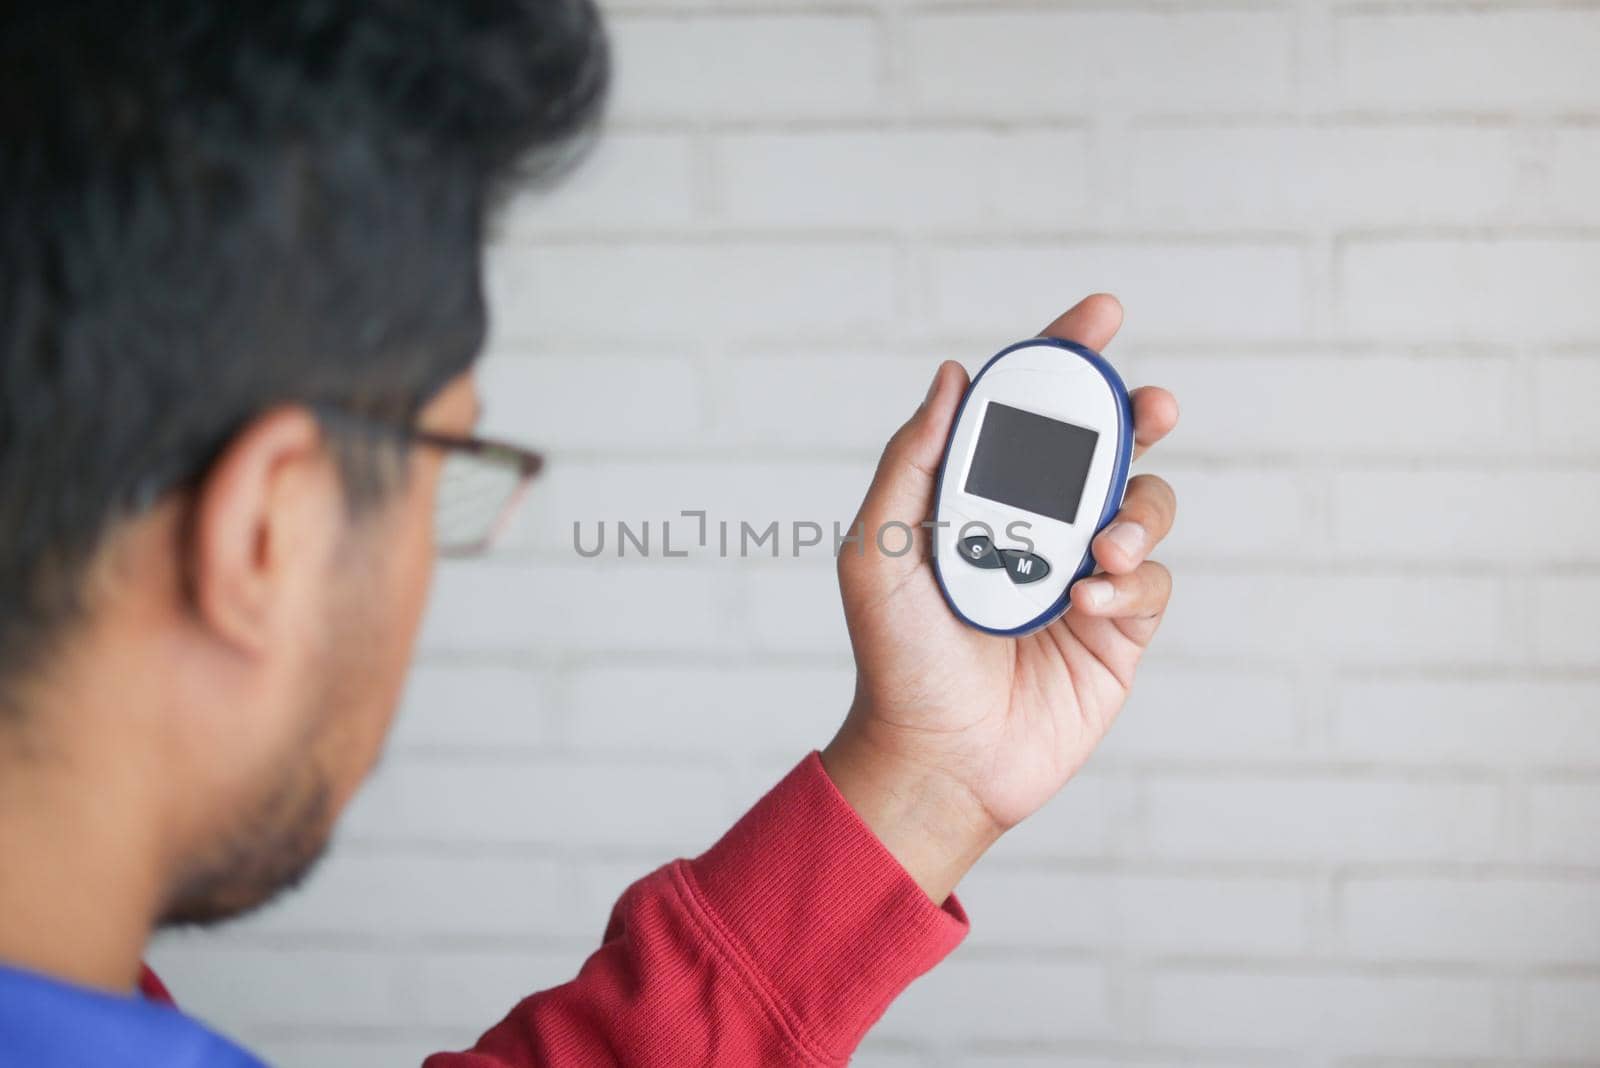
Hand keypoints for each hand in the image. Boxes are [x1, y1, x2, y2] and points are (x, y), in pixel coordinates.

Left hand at [822, 295, 1178, 901]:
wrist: (935, 759)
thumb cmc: (896, 659)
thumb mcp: (880, 549)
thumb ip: (913, 461)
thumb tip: (952, 377)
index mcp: (981, 499)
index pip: (1029, 413)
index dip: (1066, 359)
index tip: (1102, 316)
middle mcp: (1037, 528)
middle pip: (1106, 447)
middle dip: (1136, 415)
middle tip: (1150, 405)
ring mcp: (1084, 577)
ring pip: (1146, 508)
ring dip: (1137, 512)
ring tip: (1100, 550)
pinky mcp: (1119, 631)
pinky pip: (1151, 584)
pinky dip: (1128, 585)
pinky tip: (1084, 607)